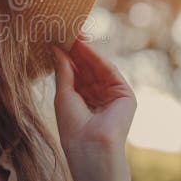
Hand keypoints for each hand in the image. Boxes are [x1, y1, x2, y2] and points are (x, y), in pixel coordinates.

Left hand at [50, 37, 136, 154]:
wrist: (91, 148)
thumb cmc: (72, 128)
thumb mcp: (63, 94)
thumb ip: (63, 70)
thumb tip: (55, 48)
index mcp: (83, 101)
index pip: (76, 74)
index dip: (67, 57)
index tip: (56, 39)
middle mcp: (98, 97)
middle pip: (87, 68)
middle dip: (76, 51)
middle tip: (64, 31)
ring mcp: (112, 95)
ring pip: (98, 68)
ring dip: (85, 51)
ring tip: (72, 34)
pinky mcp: (125, 95)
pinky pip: (109, 71)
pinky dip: (97, 58)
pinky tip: (84, 46)